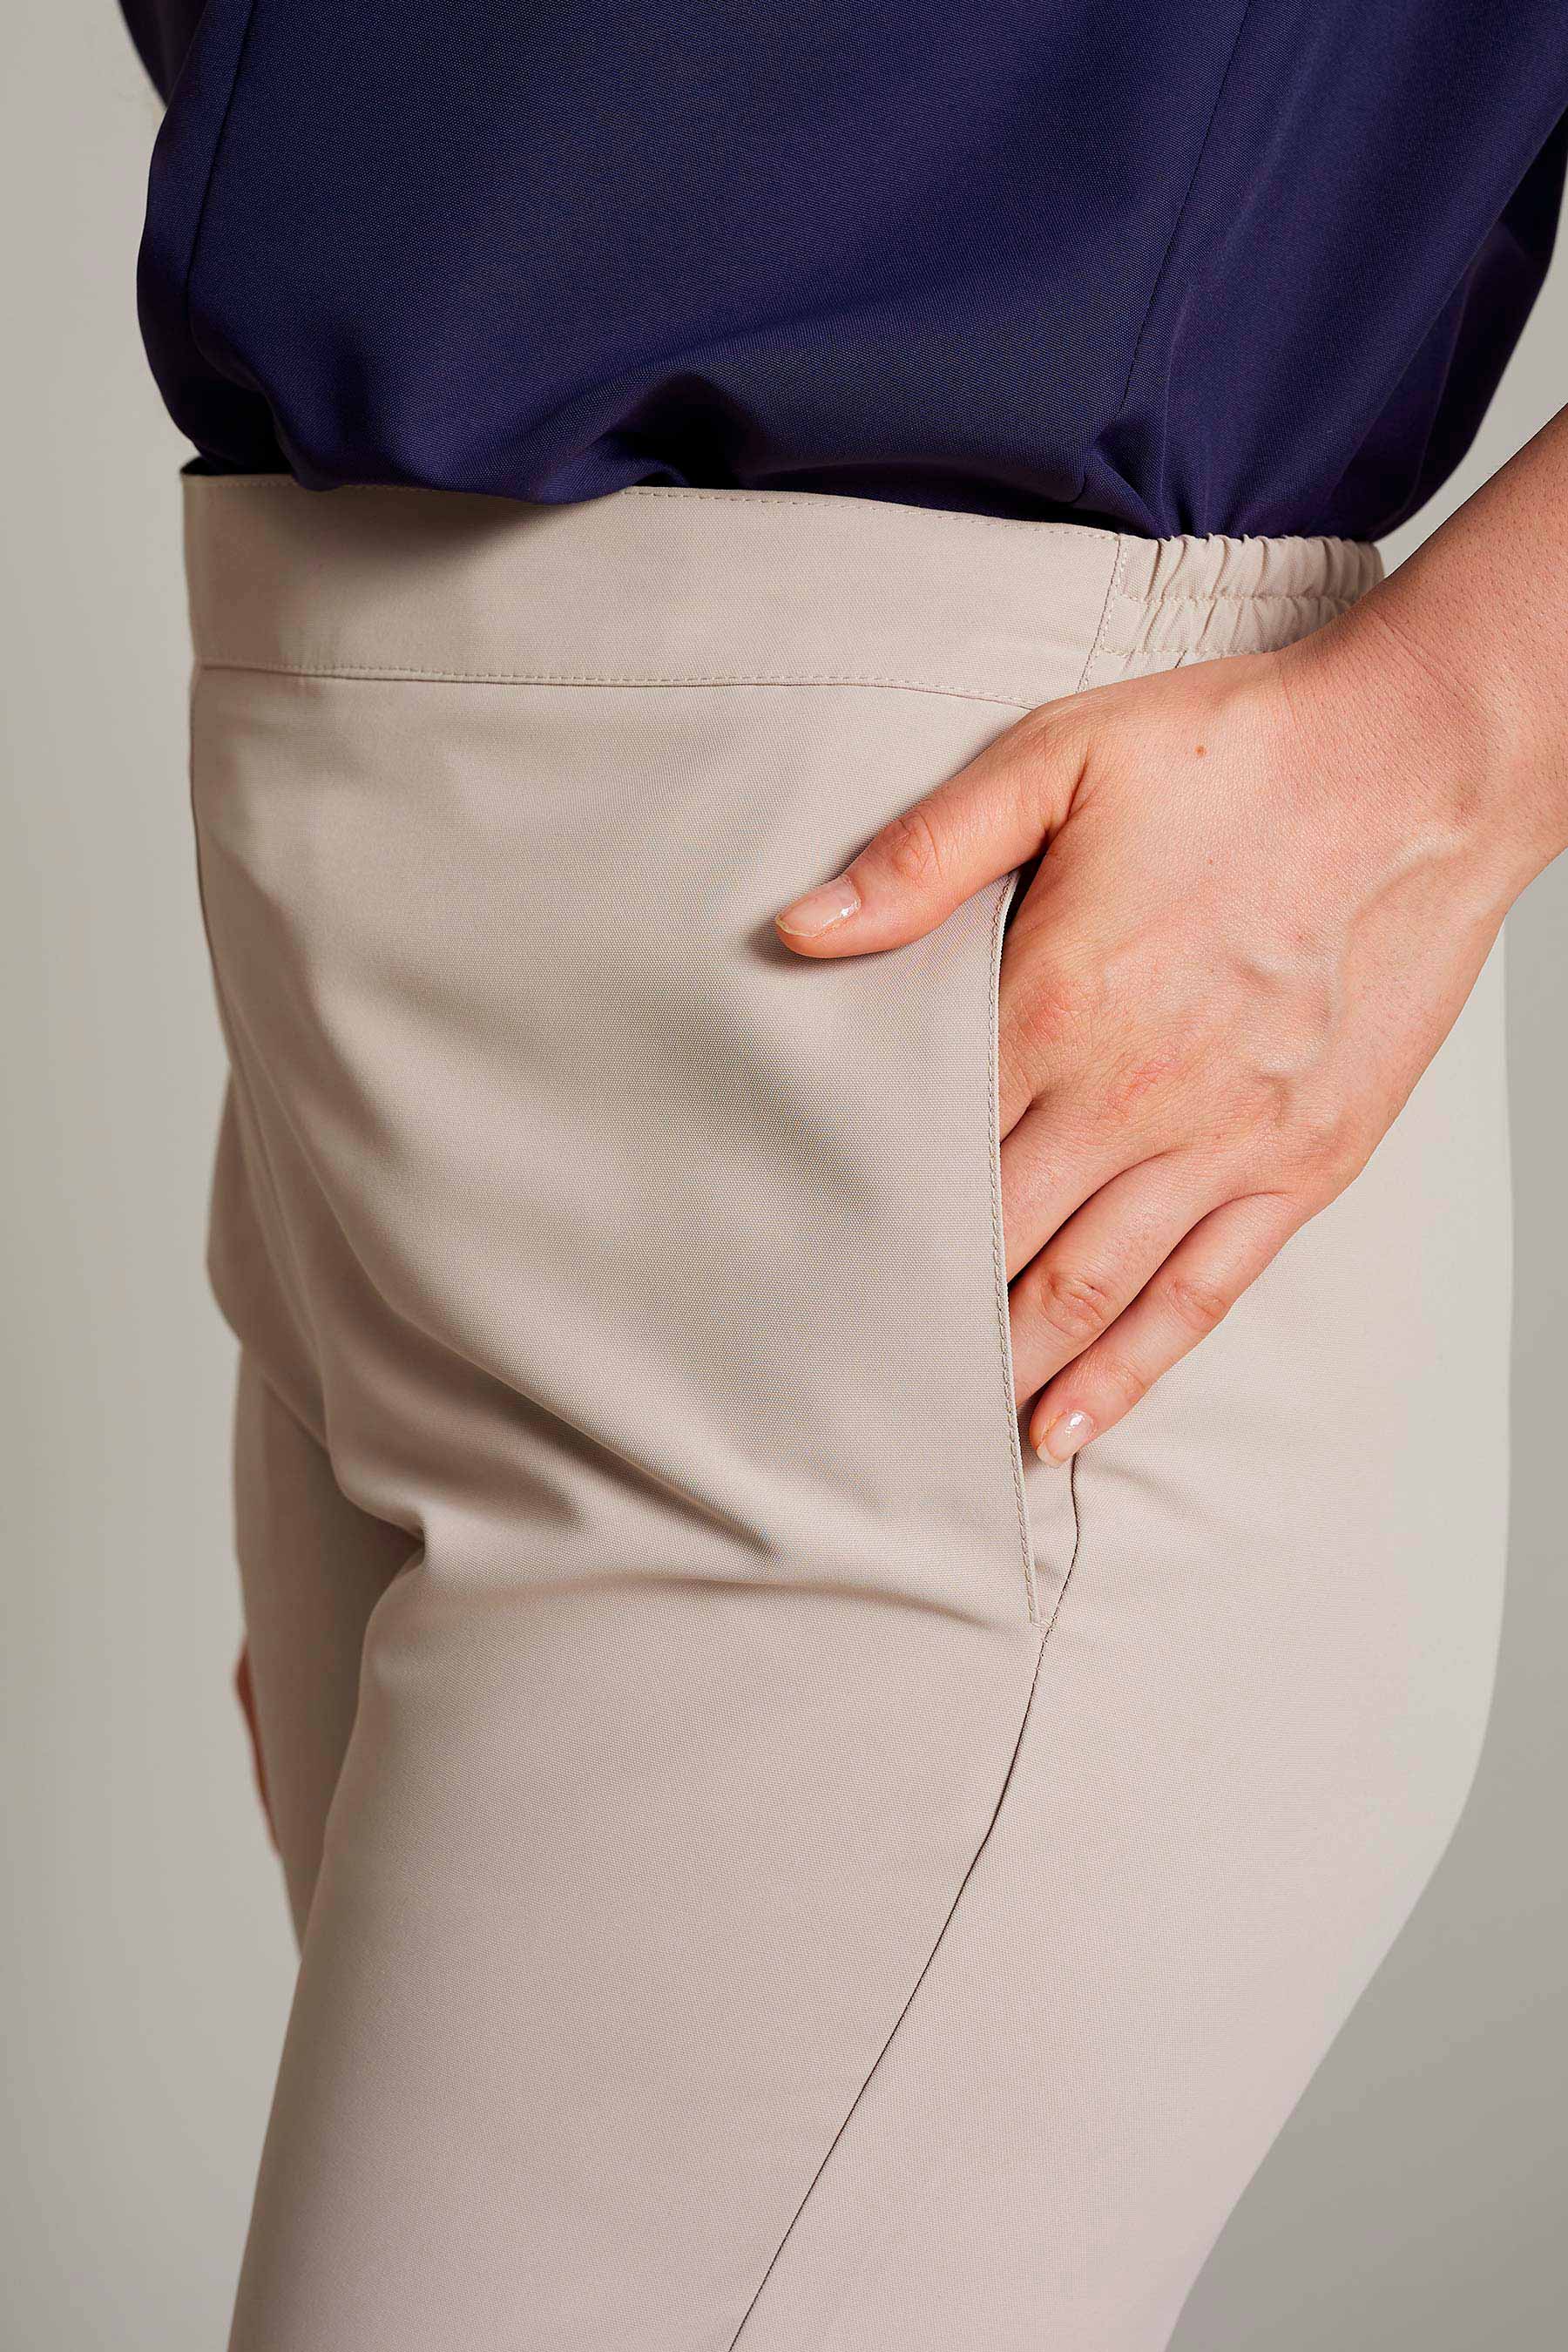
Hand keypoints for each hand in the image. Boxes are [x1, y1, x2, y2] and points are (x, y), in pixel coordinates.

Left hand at [775, 611, 1520, 1465]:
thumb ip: (924, 855)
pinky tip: (1066, 1425)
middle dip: (909, 1311)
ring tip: (928, 1425)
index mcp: (1054, 1002)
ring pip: (1084, 1291)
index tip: (795, 1268)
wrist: (1425, 763)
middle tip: (833, 1374)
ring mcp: (1222, 1145)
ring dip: (1003, 1367)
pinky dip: (1126, 1372)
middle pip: (988, 1239)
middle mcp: (1130, 1097)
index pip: (923, 1144)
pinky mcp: (1300, 1167)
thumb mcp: (1058, 760)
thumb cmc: (1241, 753)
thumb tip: (803, 930)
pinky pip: (1197, 1297)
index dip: (854, 1214)